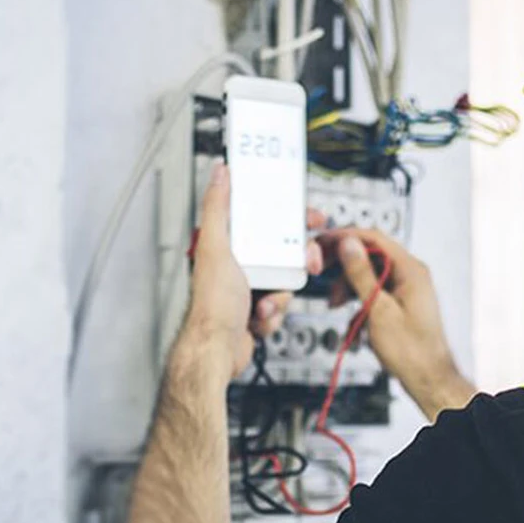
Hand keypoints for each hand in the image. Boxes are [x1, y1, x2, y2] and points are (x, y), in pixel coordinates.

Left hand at [179, 165, 323, 378]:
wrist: (218, 350)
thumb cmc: (212, 304)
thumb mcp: (216, 247)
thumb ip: (218, 207)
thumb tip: (219, 172)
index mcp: (229, 244)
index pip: (266, 220)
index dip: (291, 217)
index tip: (311, 218)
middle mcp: (239, 264)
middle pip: (284, 252)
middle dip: (297, 261)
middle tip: (309, 262)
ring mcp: (250, 288)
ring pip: (286, 281)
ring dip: (280, 294)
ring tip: (264, 302)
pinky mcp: (258, 310)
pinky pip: (281, 305)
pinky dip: (273, 314)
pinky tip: (257, 317)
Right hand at [319, 228, 474, 420]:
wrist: (428, 378)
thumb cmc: (411, 351)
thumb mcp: (378, 309)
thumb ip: (361, 274)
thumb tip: (349, 244)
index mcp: (410, 270)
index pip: (374, 238)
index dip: (344, 237)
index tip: (323, 242)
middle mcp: (411, 275)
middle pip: (370, 255)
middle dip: (344, 265)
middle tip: (321, 269)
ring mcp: (407, 289)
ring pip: (370, 275)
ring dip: (349, 286)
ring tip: (336, 303)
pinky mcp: (401, 303)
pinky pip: (375, 293)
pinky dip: (360, 303)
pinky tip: (354, 322)